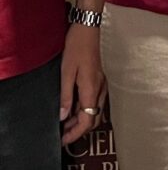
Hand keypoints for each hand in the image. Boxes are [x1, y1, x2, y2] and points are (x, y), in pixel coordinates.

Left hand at [60, 22, 105, 145]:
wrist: (88, 30)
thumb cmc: (76, 48)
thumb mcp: (66, 73)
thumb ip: (66, 96)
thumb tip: (63, 116)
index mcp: (92, 89)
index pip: (88, 120)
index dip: (76, 133)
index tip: (64, 140)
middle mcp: (100, 89)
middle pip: (94, 117)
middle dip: (80, 129)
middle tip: (63, 134)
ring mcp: (102, 83)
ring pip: (95, 109)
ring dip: (82, 118)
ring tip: (65, 122)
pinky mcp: (99, 79)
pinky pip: (95, 100)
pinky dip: (85, 108)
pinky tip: (73, 107)